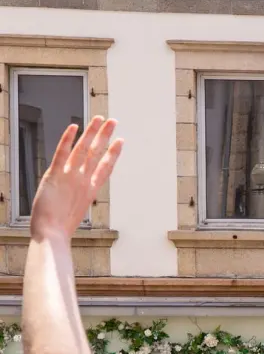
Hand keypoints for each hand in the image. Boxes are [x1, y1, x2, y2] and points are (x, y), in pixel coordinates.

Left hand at [30, 117, 122, 242]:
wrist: (52, 234)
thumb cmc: (60, 228)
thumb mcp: (74, 212)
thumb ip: (76, 200)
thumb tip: (76, 198)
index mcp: (90, 191)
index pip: (105, 168)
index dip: (113, 154)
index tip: (120, 142)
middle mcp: (83, 181)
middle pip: (97, 154)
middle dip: (106, 136)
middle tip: (113, 122)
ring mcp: (70, 177)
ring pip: (84, 149)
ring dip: (92, 132)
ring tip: (100, 119)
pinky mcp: (55, 175)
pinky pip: (62, 153)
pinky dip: (68, 139)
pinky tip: (74, 127)